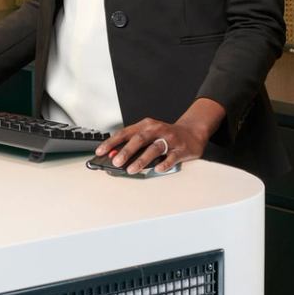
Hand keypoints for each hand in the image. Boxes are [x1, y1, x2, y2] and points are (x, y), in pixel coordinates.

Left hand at [96, 98, 225, 173]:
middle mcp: (157, 130)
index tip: (100, 151)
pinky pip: (171, 157)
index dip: (112, 142)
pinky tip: (156, 169)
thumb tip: (115, 156)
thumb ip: (133, 144)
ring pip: (154, 148)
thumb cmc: (166, 135)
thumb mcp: (149, 135)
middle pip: (139, 139)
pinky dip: (163, 164)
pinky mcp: (181, 149)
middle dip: (126, 151)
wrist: (192, 132)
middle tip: (115, 161)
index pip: (125, 132)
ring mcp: (170, 139)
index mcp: (146, 125)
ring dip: (141, 160)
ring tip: (131, 169)